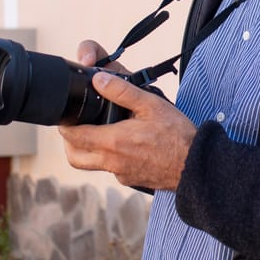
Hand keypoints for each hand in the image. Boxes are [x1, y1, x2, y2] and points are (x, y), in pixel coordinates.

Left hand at [59, 45, 195, 190]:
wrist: (194, 165)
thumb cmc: (176, 135)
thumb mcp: (150, 105)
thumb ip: (122, 91)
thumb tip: (98, 79)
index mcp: (112, 141)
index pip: (73, 136)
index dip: (65, 125)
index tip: (65, 116)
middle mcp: (111, 161)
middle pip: (74, 156)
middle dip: (69, 141)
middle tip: (74, 126)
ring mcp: (120, 173)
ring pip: (90, 165)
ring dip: (85, 151)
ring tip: (94, 134)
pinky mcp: (129, 180)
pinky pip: (109, 169)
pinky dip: (107, 157)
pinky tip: (122, 144)